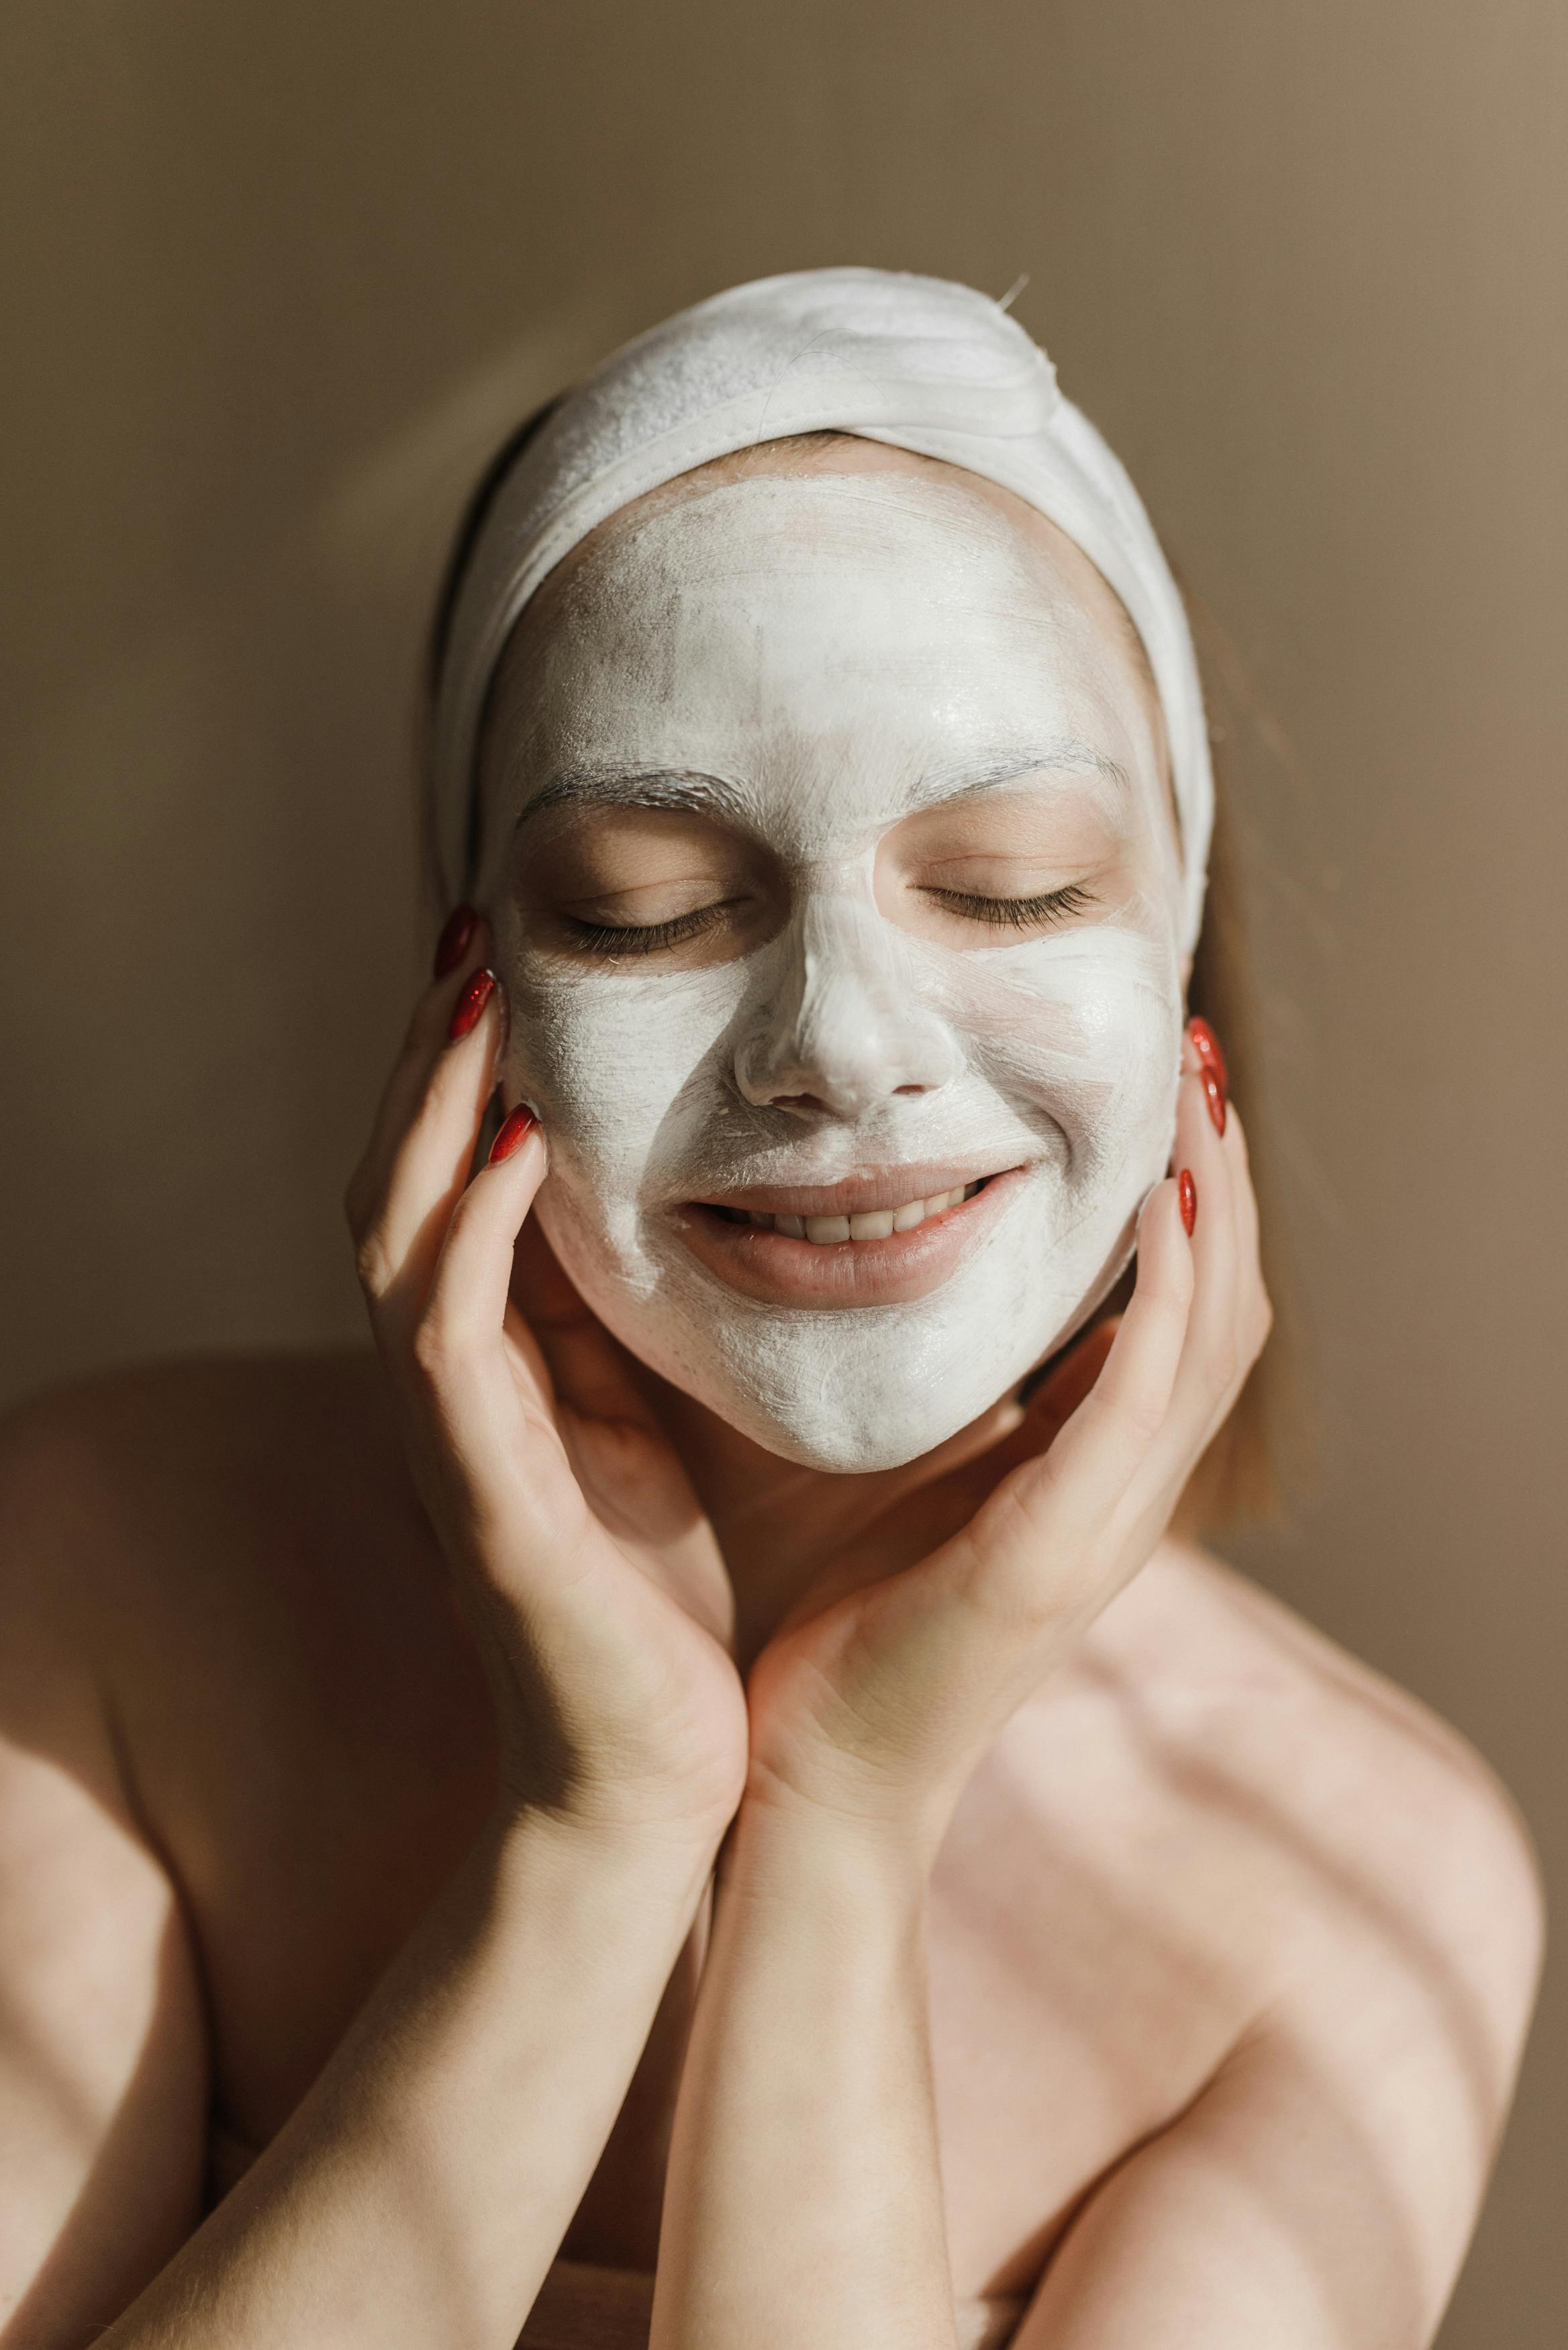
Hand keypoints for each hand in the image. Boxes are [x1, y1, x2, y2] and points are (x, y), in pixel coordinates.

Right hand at [345, 916, 747, 1846]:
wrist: (658, 1782)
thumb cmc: (669, 1610)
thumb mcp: (659, 1432)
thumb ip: (640, 1334)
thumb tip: (703, 1217)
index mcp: (497, 1366)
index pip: (450, 1180)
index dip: (465, 1067)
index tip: (516, 954)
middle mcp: (451, 1384)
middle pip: (397, 1176)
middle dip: (430, 1051)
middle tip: (478, 926)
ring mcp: (453, 1436)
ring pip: (398, 1230)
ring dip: (434, 1104)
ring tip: (482, 991)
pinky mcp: (484, 1494)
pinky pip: (449, 1334)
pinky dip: (475, 1230)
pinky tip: (526, 1144)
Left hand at [742, 1030, 1271, 1846]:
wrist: (808, 1779)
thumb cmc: (832, 1630)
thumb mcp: (900, 1481)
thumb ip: (939, 1395)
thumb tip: (906, 1287)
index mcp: (1088, 1476)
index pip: (1183, 1319)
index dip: (1193, 1208)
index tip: (1159, 1101)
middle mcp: (1122, 1494)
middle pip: (1227, 1306)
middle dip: (1220, 1178)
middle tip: (1190, 1060)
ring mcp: (1108, 1523)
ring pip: (1214, 1333)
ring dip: (1213, 1205)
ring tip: (1189, 1096)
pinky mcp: (1063, 1545)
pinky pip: (1148, 1392)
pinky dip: (1169, 1287)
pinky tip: (1155, 1197)